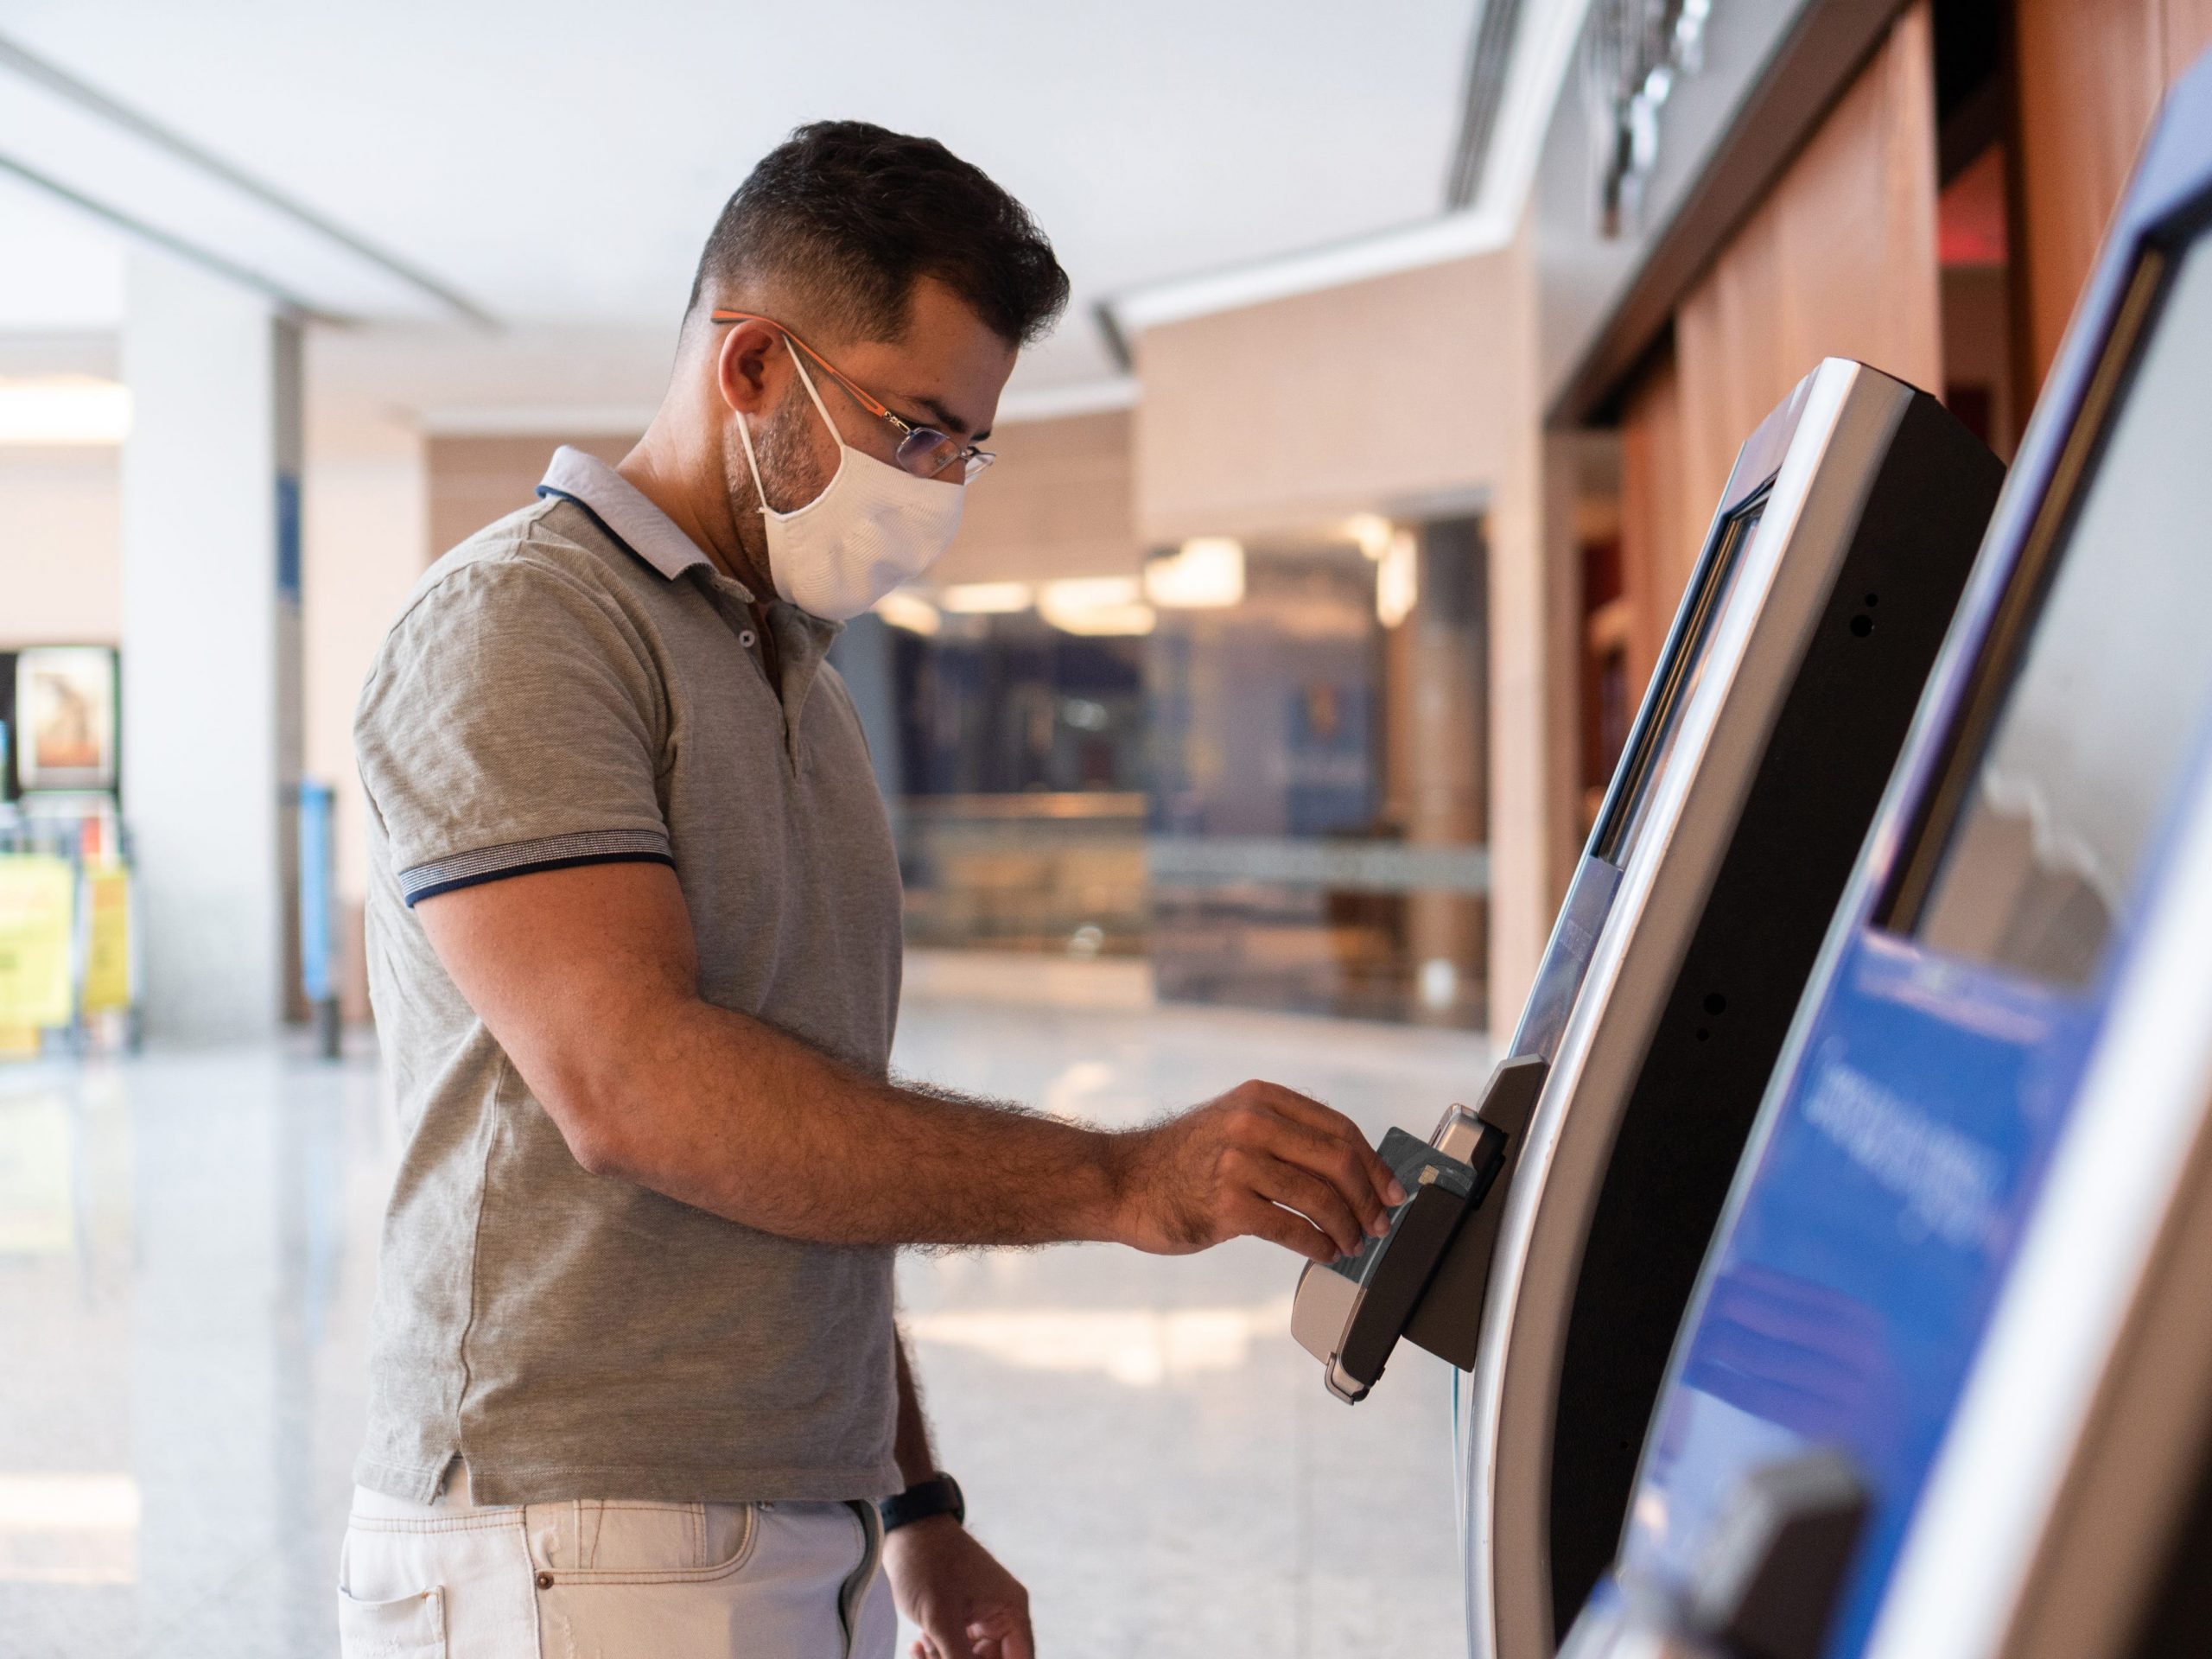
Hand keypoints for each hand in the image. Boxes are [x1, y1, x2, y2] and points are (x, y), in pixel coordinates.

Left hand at [883, 1517, 1032, 1658]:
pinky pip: (957, 1648)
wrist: (906, 1531)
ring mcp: (983, 1616)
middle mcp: (1003, 1614)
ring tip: (921, 1647)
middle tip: (932, 1656)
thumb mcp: (941, 1621)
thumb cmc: (927, 1565)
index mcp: (1010, 1610)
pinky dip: (937, 1652)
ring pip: (971, 1658)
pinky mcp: (963, 1617)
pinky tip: (917, 1645)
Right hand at [1108, 1080, 1406, 1262]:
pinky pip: (1293, 1228)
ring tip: (1351, 1244)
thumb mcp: (1233, 1125)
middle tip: (1379, 1224)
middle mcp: (1253, 1123)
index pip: (1339, 1129)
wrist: (1124, 1181)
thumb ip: (1284, 1137)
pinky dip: (1317, 1244)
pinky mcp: (1229, 1205)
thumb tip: (1352, 1172)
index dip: (1374, 1164)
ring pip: (1320, 1197)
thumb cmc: (1182, 1160)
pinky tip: (1323, 1251)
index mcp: (1262, 1098)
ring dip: (1346, 1227)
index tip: (1392, 1191)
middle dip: (1368, 1199)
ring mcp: (1240, 1163)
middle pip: (1338, 1161)